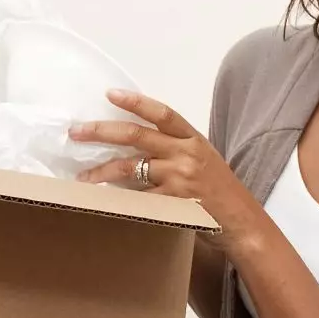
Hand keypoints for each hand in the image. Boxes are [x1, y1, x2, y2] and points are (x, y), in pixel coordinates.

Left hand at [72, 91, 262, 237]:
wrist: (243, 222)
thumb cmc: (221, 193)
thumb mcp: (204, 161)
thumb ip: (176, 150)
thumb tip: (136, 147)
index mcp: (194, 139)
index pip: (162, 113)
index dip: (135, 102)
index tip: (110, 95)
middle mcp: (186, 154)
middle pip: (136, 135)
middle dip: (101, 131)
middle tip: (76, 132)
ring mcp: (179, 178)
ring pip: (130, 167)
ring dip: (101, 171)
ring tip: (82, 178)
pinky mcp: (172, 203)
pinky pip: (137, 198)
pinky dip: (118, 199)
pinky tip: (103, 201)